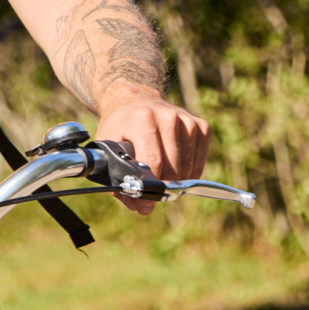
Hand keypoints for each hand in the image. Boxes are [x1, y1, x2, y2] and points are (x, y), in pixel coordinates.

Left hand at [92, 93, 210, 214]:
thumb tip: (142, 209)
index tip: (147, 202)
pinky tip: (178, 172)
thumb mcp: (108, 149)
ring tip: (162, 180)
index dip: (151, 185)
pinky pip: (200, 157)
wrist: (134, 100)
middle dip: (163, 186)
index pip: (154, 160)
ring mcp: (186, 119)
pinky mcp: (200, 124)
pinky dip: (191, 170)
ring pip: (188, 164)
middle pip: (173, 165)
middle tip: (153, 193)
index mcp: (143, 119)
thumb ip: (119, 181)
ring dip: (176, 180)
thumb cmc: (119, 128)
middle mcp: (168, 116)